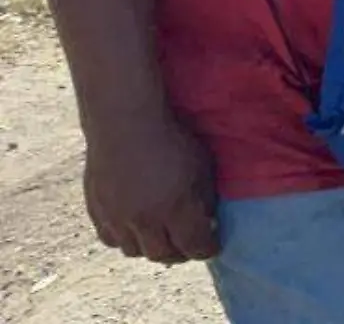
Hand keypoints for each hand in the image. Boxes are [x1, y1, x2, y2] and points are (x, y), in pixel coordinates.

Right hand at [83, 114, 218, 263]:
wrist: (124, 123)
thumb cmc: (171, 139)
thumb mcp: (202, 167)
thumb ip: (204, 200)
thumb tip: (207, 222)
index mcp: (176, 209)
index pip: (195, 247)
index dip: (207, 249)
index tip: (211, 245)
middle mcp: (145, 220)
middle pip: (163, 255)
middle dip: (179, 253)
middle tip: (186, 245)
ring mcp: (118, 218)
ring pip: (135, 251)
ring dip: (150, 248)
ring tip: (160, 237)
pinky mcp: (97, 212)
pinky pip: (111, 239)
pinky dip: (125, 239)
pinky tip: (134, 228)